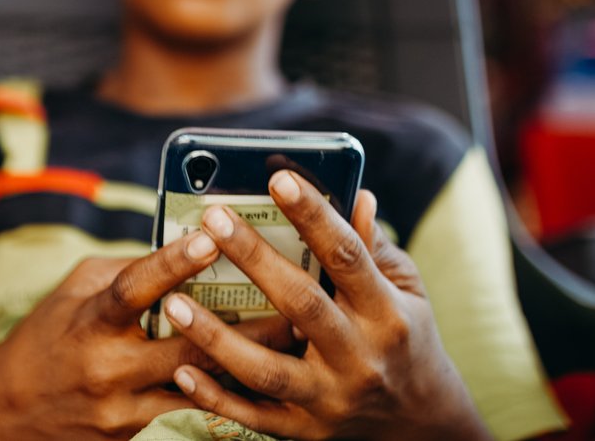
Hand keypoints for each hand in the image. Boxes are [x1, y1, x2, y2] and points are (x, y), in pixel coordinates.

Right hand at [0, 232, 295, 440]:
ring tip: (296, 344)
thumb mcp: (74, 292)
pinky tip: (264, 380)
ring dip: (248, 364)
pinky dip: (225, 392)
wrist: (9, 415)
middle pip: (187, 346)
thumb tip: (181, 248)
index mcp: (90, 322)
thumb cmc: (48, 337)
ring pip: (200, 386)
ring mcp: (124, 409)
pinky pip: (190, 411)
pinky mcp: (135, 435)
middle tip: (294, 303)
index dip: (171, 263)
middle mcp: (108, 368)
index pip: (133, 288)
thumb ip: (126, 271)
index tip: (209, 236)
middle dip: (244, 327)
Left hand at [164, 174, 492, 440]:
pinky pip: (254, 417)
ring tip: (173, 301)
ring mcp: (330, 399)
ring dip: (215, 336)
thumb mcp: (407, 292)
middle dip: (254, 258)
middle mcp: (358, 357)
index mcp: (386, 314)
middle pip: (301, 303)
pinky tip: (181, 371)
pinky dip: (216, 397)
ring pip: (266, 369)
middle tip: (213, 219)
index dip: (314, 215)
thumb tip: (359, 195)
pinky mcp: (306, 431)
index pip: (346, 256)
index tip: (279, 179)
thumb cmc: (407, 339)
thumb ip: (376, 248)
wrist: (421, 424)